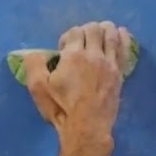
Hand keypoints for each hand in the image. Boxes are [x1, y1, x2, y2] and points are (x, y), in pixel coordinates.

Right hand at [23, 21, 130, 142]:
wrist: (86, 126)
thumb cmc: (61, 108)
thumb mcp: (38, 89)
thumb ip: (34, 66)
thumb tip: (32, 52)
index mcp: (73, 56)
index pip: (75, 32)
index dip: (67, 36)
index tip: (63, 50)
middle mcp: (94, 55)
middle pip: (94, 29)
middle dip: (85, 31)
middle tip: (79, 44)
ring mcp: (110, 63)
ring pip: (111, 34)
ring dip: (104, 29)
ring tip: (98, 36)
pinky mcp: (119, 72)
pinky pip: (124, 47)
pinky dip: (121, 37)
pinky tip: (118, 35)